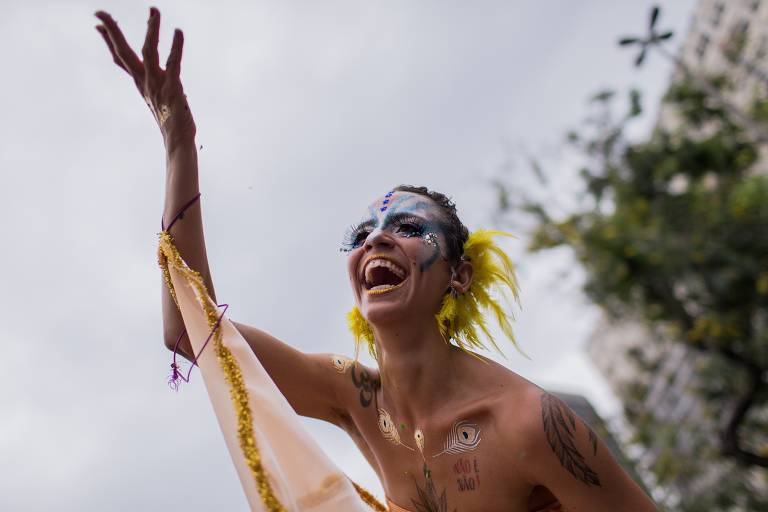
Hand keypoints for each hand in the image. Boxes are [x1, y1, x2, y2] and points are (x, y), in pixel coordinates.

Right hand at [95, 7, 195, 152]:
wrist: (177, 141)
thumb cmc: (170, 119)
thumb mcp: (155, 98)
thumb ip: (150, 83)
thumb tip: (147, 72)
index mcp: (140, 83)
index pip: (120, 59)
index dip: (108, 41)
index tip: (98, 24)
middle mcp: (145, 82)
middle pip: (123, 53)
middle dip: (112, 31)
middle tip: (100, 12)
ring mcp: (157, 84)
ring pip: (149, 51)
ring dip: (151, 29)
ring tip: (154, 10)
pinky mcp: (173, 88)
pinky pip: (174, 63)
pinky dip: (176, 47)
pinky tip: (178, 32)